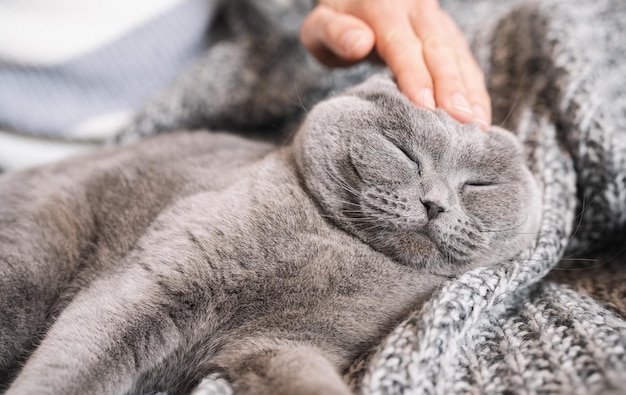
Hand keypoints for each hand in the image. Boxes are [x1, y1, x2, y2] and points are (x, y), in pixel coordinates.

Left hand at [300, 0, 490, 128]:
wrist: (359, 0)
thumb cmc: (336, 23)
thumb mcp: (321, 25)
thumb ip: (334, 33)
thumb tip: (360, 43)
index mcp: (384, 7)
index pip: (402, 43)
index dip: (415, 75)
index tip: (425, 106)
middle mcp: (417, 10)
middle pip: (438, 49)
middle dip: (451, 87)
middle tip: (462, 122)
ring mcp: (437, 22)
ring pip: (459, 55)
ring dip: (471, 91)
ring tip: (478, 125)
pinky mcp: (449, 35)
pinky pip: (466, 61)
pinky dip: (476, 89)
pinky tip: (482, 117)